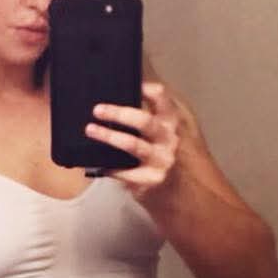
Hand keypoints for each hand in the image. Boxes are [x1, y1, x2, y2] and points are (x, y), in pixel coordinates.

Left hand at [84, 82, 181, 204]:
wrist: (186, 193)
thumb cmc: (167, 157)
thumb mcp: (168, 132)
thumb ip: (152, 115)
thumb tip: (119, 99)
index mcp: (172, 121)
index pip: (162, 98)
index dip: (144, 89)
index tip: (125, 84)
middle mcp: (170, 138)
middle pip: (144, 121)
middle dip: (119, 113)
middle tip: (97, 110)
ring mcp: (162, 159)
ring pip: (132, 144)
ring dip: (109, 136)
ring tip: (91, 130)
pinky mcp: (151, 179)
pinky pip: (125, 172)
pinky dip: (110, 167)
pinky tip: (99, 165)